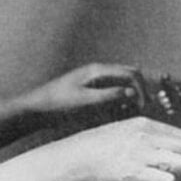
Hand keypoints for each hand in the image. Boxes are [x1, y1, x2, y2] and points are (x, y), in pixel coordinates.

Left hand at [21, 63, 141, 122]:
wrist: (37, 108)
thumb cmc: (58, 103)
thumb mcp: (85, 101)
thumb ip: (109, 96)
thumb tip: (132, 92)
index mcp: (97, 70)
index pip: (130, 73)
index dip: (141, 89)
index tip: (143, 107)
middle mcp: (98, 72)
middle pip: (129, 74)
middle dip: (140, 89)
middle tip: (143, 107)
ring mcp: (95, 80)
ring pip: (122, 82)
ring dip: (131, 94)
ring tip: (133, 110)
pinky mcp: (91, 90)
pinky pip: (112, 90)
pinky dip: (121, 99)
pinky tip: (120, 110)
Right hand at [52, 116, 180, 180]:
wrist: (76, 157)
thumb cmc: (95, 144)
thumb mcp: (122, 128)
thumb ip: (145, 134)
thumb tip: (166, 144)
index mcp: (144, 123)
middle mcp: (146, 137)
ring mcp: (142, 155)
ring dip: (180, 173)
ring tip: (170, 176)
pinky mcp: (136, 174)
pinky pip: (167, 180)